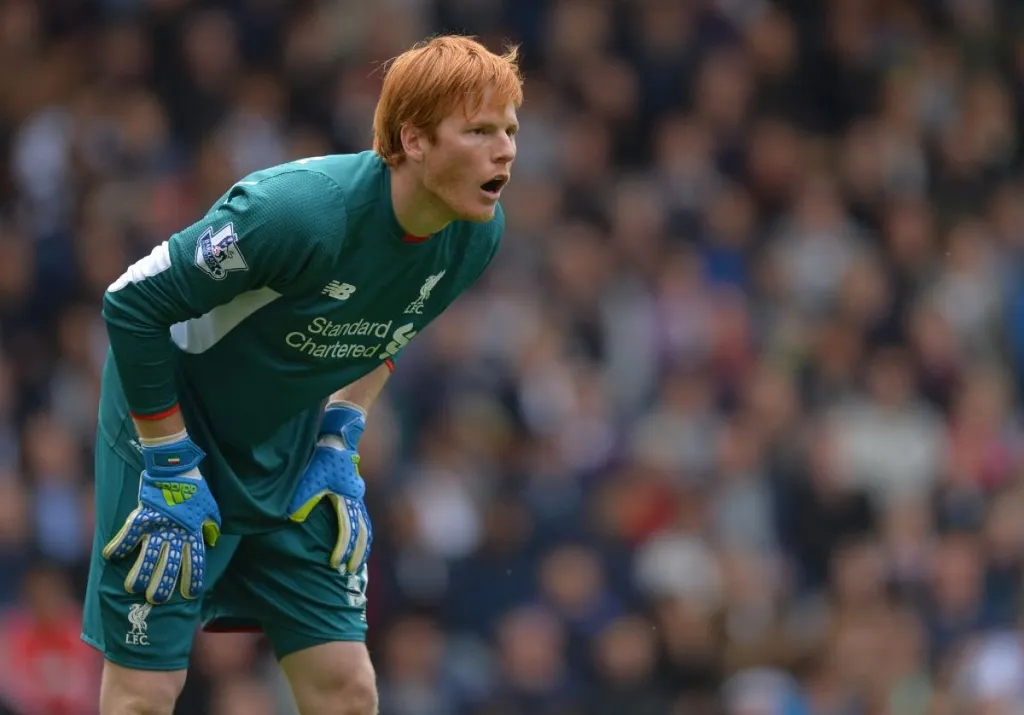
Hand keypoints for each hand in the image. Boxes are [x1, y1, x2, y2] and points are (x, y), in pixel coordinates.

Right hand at [102, 436, 221, 603]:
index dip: (193, 579)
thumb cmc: (195, 489)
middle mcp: (176, 533)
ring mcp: (157, 526)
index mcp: (193, 533)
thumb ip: (210, 526)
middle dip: (162, 585)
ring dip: (140, 574)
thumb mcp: (210, 508)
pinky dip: (118, 546)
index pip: (195, 561)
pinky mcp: (142, 516)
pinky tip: (110, 557)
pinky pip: (128, 534)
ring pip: (148, 556)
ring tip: (133, 588)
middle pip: (169, 565)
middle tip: (156, 600)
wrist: (177, 468)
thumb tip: (210, 541)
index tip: (191, 594)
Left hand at [287, 401, 371, 573]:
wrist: (339, 441)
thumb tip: (293, 520)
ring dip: (362, 546)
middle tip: (350, 572)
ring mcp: (358, 498)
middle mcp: (356, 502)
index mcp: (346, 500)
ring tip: (357, 563)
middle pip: (363, 533)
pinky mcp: (355, 496)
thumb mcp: (310, 478)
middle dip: (357, 554)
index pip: (347, 531)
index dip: (342, 549)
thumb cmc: (323, 459)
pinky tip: (357, 542)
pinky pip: (363, 520)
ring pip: (366, 527)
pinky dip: (363, 534)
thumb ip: (302, 500)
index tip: (335, 565)